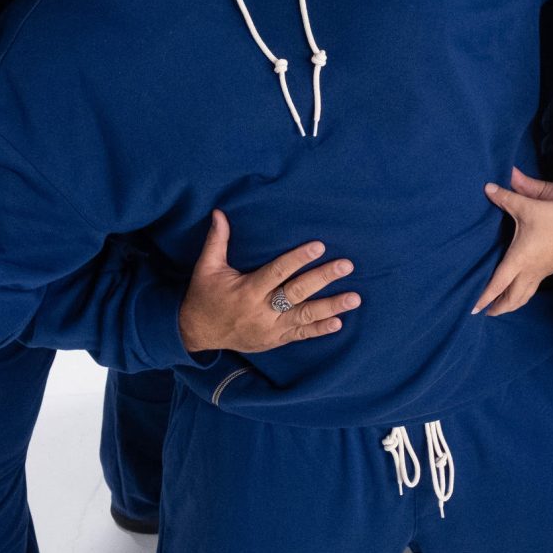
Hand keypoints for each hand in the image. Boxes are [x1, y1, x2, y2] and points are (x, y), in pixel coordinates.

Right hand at [177, 209, 357, 352]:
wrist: (197, 333)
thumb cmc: (204, 296)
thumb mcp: (206, 268)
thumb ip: (217, 240)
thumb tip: (219, 212)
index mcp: (247, 291)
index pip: (277, 272)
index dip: (298, 259)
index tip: (319, 246)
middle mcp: (261, 311)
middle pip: (297, 294)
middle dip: (323, 279)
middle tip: (346, 265)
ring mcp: (270, 329)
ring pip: (305, 316)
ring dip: (331, 307)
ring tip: (354, 297)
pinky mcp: (275, 340)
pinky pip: (301, 335)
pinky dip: (320, 329)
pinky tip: (339, 321)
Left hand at [475, 168, 552, 315]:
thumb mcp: (528, 207)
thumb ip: (507, 198)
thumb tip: (488, 188)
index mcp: (518, 260)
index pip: (497, 284)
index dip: (485, 297)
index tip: (473, 309)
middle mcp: (528, 271)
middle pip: (512, 298)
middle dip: (498, 307)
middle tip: (486, 312)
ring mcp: (541, 273)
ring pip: (524, 295)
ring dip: (511, 303)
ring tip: (501, 306)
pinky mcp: (549, 269)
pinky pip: (532, 288)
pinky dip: (522, 293)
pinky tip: (519, 287)